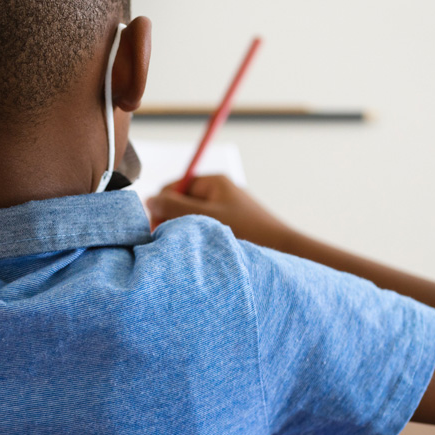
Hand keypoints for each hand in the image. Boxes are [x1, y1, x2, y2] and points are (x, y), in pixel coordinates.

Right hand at [146, 175, 291, 248]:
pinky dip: (202, 238)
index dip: (161, 208)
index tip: (159, 230)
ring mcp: (226, 209)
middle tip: (174, 243)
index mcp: (213, 182)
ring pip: (193, 218)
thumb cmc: (249, 232)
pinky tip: (206, 252)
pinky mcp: (233, 225)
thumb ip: (173, 207)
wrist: (285, 251)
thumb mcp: (205, 218)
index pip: (172, 188)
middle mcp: (220, 192)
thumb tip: (149, 200)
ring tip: (193, 248)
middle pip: (181, 203)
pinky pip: (207, 228)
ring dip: (188, 232)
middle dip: (174, 221)